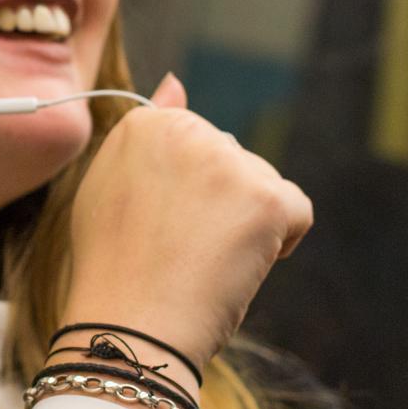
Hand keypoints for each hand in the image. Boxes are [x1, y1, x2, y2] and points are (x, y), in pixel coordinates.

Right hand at [60, 74, 312, 375]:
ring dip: (247, 225)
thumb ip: (147, 133)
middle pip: (232, 161)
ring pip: (264, 186)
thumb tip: (177, 81)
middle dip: (218, 204)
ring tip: (201, 262)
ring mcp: (227, 161)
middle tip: (179, 250)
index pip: (196, 145)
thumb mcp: (111, 186)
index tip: (160, 228)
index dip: (185, 195)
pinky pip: (297, 213)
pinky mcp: (265, 197)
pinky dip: (279, 244)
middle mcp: (186, 130)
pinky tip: (237, 266)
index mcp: (143, 124)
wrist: (126, 327)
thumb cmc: (115, 268)